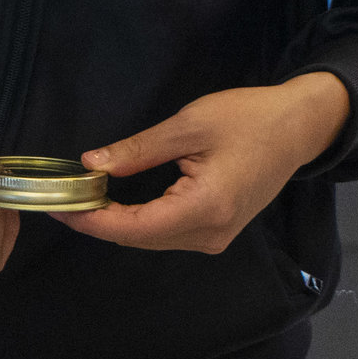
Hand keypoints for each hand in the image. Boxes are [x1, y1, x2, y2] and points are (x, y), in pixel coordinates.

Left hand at [66, 73, 350, 253]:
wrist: (297, 128)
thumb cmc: (248, 119)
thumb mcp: (189, 126)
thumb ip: (139, 150)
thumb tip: (92, 165)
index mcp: (205, 209)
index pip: (134, 228)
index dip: (92, 221)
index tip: (59, 206)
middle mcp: (210, 234)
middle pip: (140, 239)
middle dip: (98, 222)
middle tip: (63, 197)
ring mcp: (216, 238)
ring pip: (152, 239)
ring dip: (117, 223)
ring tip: (82, 198)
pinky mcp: (218, 231)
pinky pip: (168, 233)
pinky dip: (139, 221)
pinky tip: (115, 203)